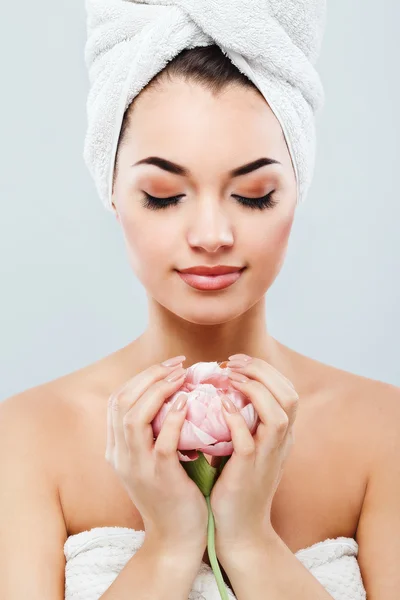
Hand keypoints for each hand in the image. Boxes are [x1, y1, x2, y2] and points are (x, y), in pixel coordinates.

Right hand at [106, 356, 207, 556]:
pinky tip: (187, 402)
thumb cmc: (173, 493)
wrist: (176, 538)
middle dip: (149, 376)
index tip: (168, 366)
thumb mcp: (154, 459)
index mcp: (117, 449)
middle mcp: (120, 455)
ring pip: (134, 417)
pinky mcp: (159, 478)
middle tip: (177, 365)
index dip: (140, 378)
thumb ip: (156, 430)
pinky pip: (161, 441)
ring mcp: (137, 467)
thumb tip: (175, 394)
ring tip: (182, 378)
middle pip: (121, 402)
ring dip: (158, 391)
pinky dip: (173, 418)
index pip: (118, 401)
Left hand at [209, 355, 298, 555]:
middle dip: (261, 371)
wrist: (239, 528)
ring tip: (228, 378)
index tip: (235, 360)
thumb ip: (243, 419)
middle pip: (289, 395)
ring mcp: (268, 457)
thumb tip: (220, 386)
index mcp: (282, 433)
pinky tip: (220, 403)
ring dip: (253, 389)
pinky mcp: (249, 472)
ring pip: (278, 414)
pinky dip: (236, 418)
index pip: (287, 389)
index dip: (264, 369)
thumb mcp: (248, 445)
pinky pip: (248, 440)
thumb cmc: (237, 482)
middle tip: (231, 363)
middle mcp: (281, 442)